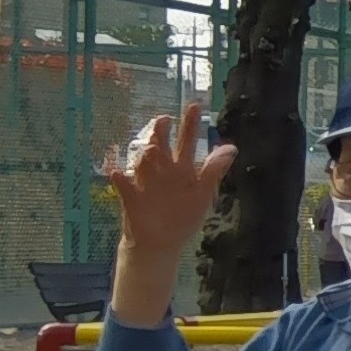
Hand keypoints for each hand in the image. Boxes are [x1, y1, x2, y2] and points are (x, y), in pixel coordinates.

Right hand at [107, 106, 233, 323]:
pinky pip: (123, 186)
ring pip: (142, 162)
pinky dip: (119, 179)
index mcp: (181, 170)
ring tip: (151, 149)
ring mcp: (144, 182)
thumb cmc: (182, 217)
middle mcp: (162, 171)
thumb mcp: (202, 194)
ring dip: (145, 155)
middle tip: (164, 119)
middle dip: (162, 132)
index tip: (194, 106)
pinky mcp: (130, 197)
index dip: (189, 125)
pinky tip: (117, 173)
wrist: (160, 244)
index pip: (186, 142)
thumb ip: (214, 171)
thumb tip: (232, 148)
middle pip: (161, 146)